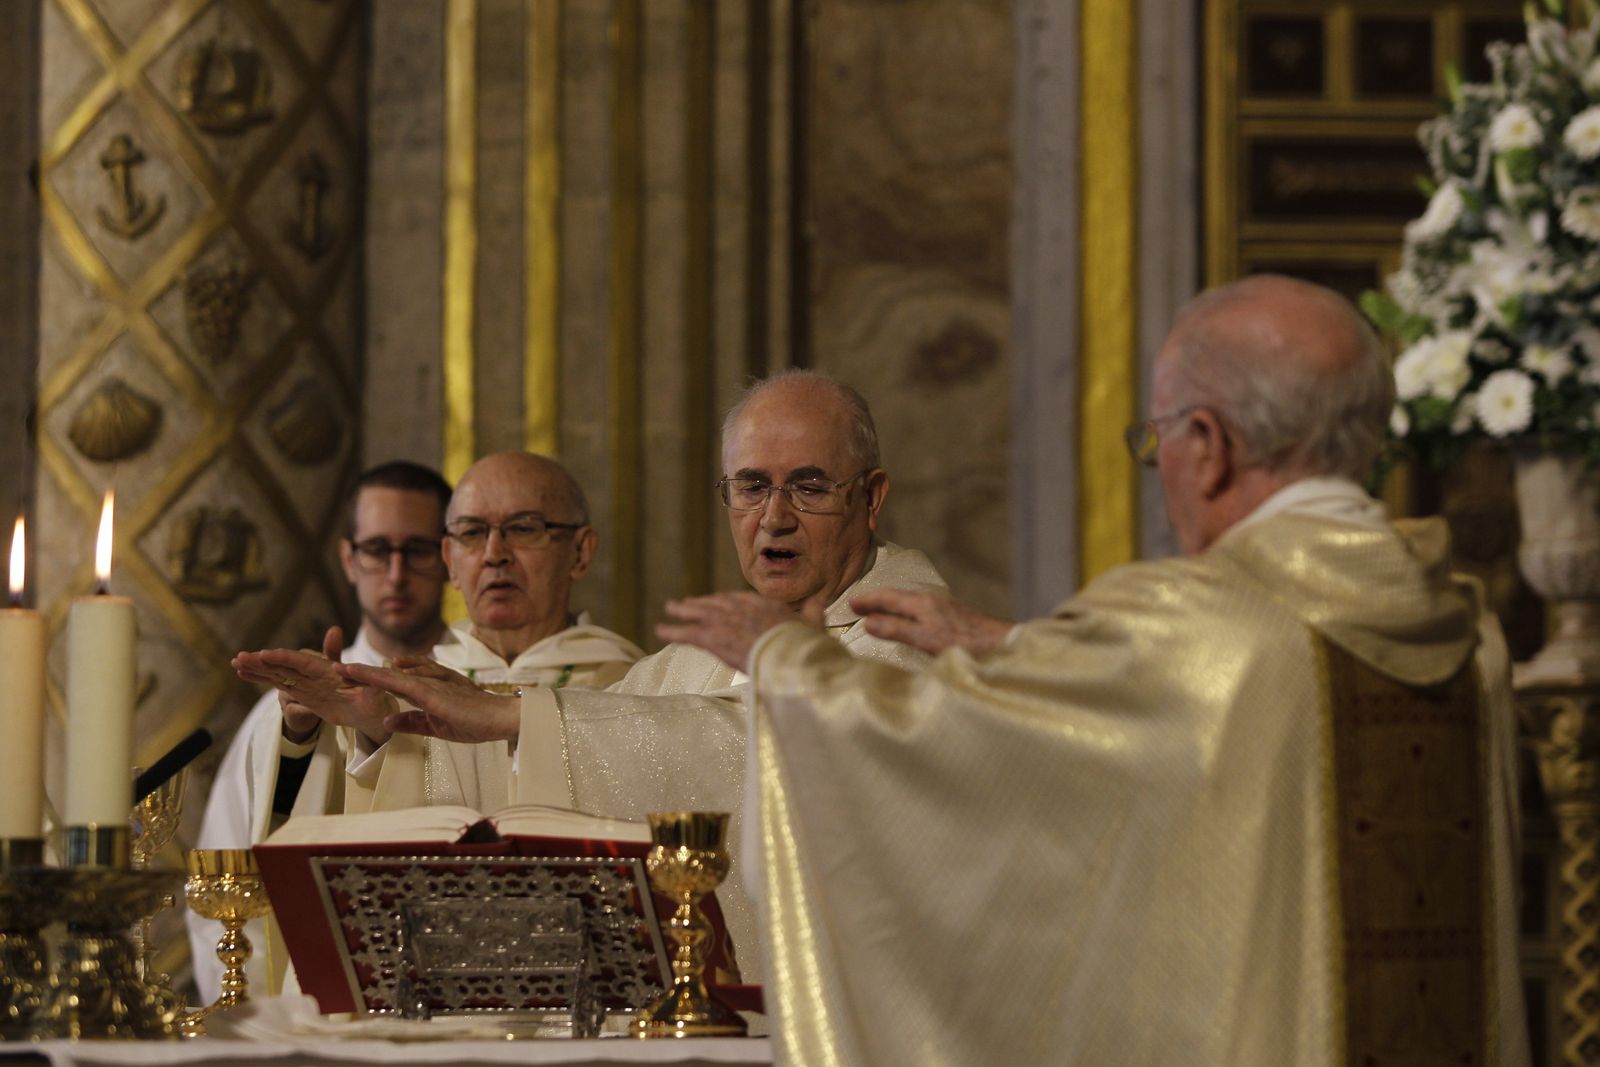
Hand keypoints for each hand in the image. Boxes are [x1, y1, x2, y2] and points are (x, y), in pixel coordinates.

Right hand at [232, 625, 397, 744]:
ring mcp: (306, 682)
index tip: (265, 654)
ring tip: (235, 663)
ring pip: (277, 672)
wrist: (372, 712)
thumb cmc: (375, 702)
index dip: (284, 658)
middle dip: (263, 661)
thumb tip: (354, 675)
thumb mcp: (374, 696)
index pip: (303, 662)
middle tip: (240, 657)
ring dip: (257, 668)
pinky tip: (244, 674)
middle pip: (285, 664)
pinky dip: (261, 678)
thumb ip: (366, 685)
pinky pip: (278, 682)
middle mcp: (315, 673)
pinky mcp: (301, 691)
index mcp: (329, 670)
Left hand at [337, 662, 520, 743]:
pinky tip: (362, 674)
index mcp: (428, 690)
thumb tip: (386, 721)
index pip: (396, 683)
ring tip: (341, 669)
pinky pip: (399, 682)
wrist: (500, 719)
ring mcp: (429, 684)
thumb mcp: (436, 726)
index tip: (352, 680)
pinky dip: (378, 677)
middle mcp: (427, 682)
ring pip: (390, 675)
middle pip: (389, 675)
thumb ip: (411, 722)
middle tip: (338, 669)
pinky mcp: (431, 690)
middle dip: (363, 673)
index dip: (374, 680)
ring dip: (365, 672)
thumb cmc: (476, 721)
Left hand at [656, 592, 822, 671]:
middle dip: (702, 602)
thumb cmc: (804, 643)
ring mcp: (726, 622)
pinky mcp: (714, 638)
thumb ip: (813, 612)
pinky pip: (689, 634)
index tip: (720, 601)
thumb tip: (819, 602)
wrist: (789, 654)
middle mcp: (742, 609)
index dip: (728, 600)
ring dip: (684, 611)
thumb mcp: (813, 626)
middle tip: (689, 602)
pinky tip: (660, 630)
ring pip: (700, 614)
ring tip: (671, 609)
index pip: (741, 599)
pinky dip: (674, 631)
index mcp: (765, 605)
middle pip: (717, 603)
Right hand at [851, 589, 1011, 655]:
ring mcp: (942, 607)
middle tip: (858, 606)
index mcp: (921, 603)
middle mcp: (930, 600)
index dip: (868, 600)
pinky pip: (918, 609)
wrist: (999, 643)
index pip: (888, 597)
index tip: (850, 604)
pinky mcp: (950, 616)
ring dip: (890, 606)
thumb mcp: (925, 639)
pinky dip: (904, 612)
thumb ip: (897, 630)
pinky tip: (908, 621)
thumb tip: (868, 622)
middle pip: (897, 596)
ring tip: (877, 613)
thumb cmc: (963, 643)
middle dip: (876, 600)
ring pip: (908, 602)